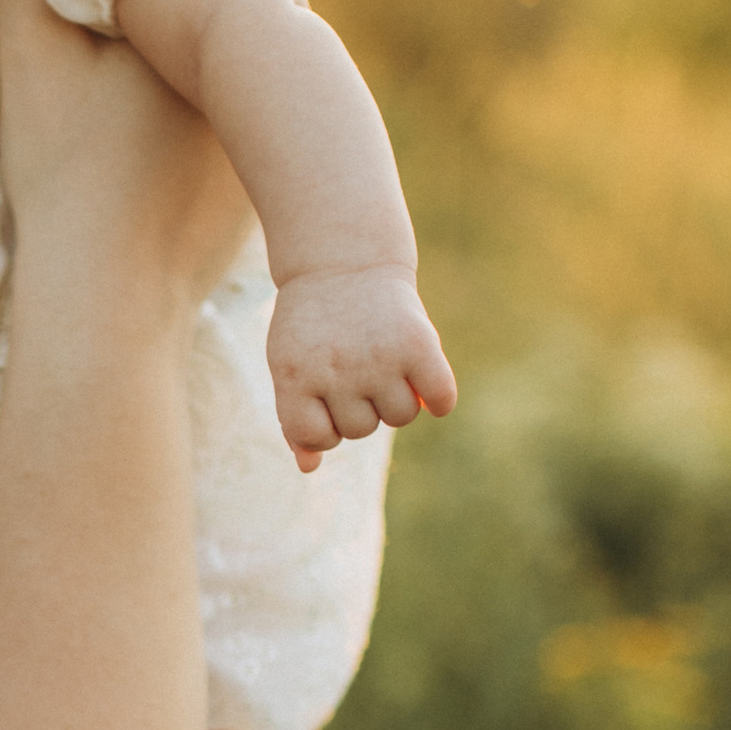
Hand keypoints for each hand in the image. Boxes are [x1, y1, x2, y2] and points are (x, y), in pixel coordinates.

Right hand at [0, 0, 256, 313]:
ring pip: (229, 80)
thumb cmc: (66, 176)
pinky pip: (233, 137)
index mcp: (217, 38)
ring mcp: (267, 145)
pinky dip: (199, 128)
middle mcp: (266, 86)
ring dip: (198, 66)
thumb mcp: (31, 56)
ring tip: (136, 72)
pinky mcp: (258, 194)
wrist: (106, 301)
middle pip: (222, 20)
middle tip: (123, 2)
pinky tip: (154, 142)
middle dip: (183, 5)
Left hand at [268, 263, 457, 470]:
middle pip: (360, 430)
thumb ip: (295, 418)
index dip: (323, 427)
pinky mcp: (418, 343)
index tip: (324, 398)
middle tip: (354, 365)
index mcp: (296, 377)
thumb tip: (309, 468)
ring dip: (396, 398)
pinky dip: (438, 397)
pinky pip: (440, 398)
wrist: (343, 261)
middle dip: (359, 406)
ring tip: (383, 362)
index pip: (317, 439)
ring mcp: (379, 358)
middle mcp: (337, 370)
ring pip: (399, 417)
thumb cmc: (313, 325)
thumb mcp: (290, 366)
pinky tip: (423, 376)